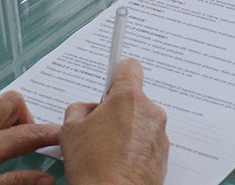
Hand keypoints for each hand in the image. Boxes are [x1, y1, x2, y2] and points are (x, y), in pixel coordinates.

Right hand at [60, 58, 168, 184]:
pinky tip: (121, 163)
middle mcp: (149, 111)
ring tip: (109, 153)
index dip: (117, 74)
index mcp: (128, 97)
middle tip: (100, 131)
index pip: (129, 66)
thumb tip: (87, 110)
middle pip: (133, 99)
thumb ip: (79, 109)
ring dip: (128, 131)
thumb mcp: (70, 131)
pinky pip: (148, 142)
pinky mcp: (164, 154)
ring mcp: (159, 133)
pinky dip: (136, 149)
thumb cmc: (93, 167)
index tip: (109, 83)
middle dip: (118, 111)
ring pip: (141, 122)